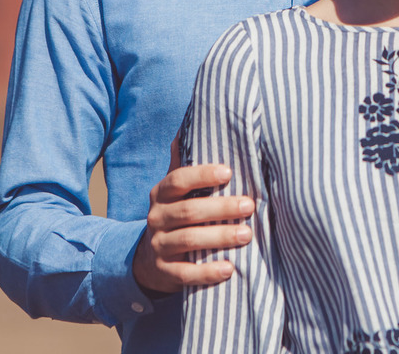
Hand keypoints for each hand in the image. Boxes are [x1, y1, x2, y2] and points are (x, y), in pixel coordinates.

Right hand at [132, 139, 255, 294]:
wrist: (149, 259)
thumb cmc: (176, 216)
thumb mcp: (176, 192)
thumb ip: (187, 165)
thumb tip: (191, 124)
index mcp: (161, 194)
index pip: (178, 180)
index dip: (202, 175)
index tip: (229, 172)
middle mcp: (156, 218)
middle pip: (188, 211)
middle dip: (221, 207)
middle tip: (249, 205)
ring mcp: (158, 246)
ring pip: (188, 240)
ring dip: (219, 237)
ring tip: (247, 234)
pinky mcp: (164, 272)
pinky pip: (185, 274)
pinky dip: (207, 272)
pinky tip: (229, 268)